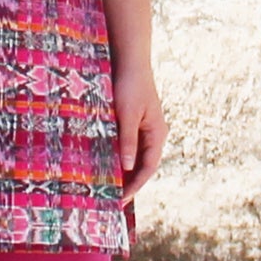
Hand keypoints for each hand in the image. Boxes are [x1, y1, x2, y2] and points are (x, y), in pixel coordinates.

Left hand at [112, 59, 165, 201]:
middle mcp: (153, 134)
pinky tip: (103, 164)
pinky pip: (126, 145)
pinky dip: (117, 157)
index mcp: (157, 134)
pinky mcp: (132, 122)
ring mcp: (143, 128)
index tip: (121, 200)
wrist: (129, 60)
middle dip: (129, 183)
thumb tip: (127, 168)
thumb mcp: (127, 115)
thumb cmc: (130, 86)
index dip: (136, 185)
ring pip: (133, 156)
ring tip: (106, 187)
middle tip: (111, 199)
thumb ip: (128, 141)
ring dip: (122, 171)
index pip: (148, 167)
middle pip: (142, 165)